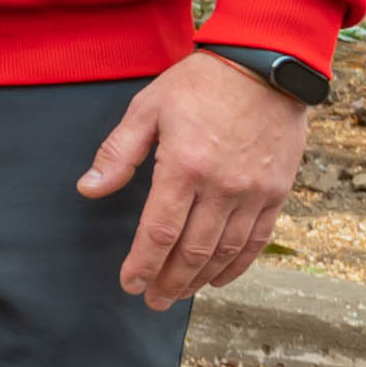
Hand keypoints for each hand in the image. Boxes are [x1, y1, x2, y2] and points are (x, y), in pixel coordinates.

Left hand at [80, 52, 314, 304]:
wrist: (265, 65)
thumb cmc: (200, 84)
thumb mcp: (148, 108)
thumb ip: (118, 152)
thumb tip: (89, 188)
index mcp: (184, 167)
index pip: (159, 231)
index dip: (142, 263)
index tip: (129, 284)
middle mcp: (222, 186)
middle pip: (192, 250)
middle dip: (169, 281)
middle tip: (152, 301)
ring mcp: (254, 191)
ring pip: (225, 250)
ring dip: (200, 278)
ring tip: (179, 294)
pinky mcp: (277, 191)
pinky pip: (257, 239)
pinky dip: (238, 264)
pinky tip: (219, 278)